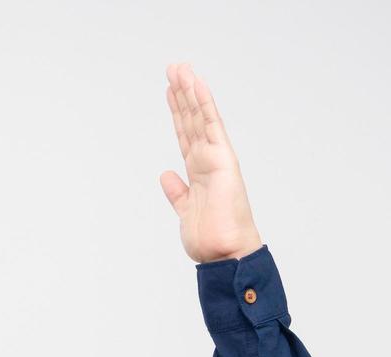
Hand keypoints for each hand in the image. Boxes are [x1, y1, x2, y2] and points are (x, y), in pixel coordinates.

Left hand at [159, 63, 261, 263]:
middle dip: (182, 95)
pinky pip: (212, 125)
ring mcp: (217, 158)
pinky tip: (197, 84)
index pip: (185, 135)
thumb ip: (177, 192)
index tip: (170, 92)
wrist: (224, 254)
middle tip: (173, 69)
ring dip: (190, 91)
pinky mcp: (224, 159)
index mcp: (199, 172)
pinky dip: (205, 103)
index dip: (178, 113)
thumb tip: (166, 175)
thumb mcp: (184, 211)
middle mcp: (208, 161)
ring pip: (200, 117)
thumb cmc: (210, 238)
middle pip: (191, 121)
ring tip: (180, 68)